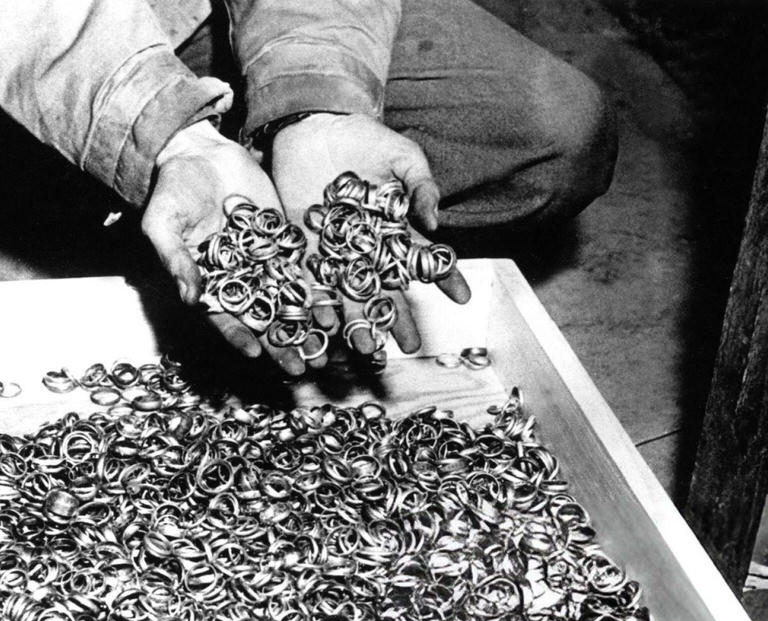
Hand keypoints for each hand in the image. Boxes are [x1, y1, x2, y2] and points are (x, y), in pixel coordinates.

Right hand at [142, 121, 308, 373]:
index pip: (224, 317)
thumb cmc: (172, 190)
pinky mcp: (283, 240)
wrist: (199, 153)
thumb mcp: (163, 224)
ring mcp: (263, 260)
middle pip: (263, 318)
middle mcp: (238, 278)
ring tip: (326, 350)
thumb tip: (188, 299)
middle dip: (282, 345)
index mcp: (207, 282)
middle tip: (302, 369)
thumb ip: (177, 260)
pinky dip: (318, 290)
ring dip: (306, 326)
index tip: (256, 354)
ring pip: (288, 300)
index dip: (239, 336)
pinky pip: (303, 269)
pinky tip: (335, 308)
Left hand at [270, 113, 470, 354]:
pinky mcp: (304, 245)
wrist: (315, 125)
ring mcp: (336, 250)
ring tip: (368, 347)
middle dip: (398, 319)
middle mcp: (367, 247)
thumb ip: (421, 187)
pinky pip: (312, 279)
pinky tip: (325, 324)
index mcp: (395, 228)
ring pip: (350, 293)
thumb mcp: (403, 157)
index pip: (424, 259)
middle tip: (409, 347)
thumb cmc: (365, 139)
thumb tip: (434, 225)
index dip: (444, 278)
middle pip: (386, 289)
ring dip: (358, 321)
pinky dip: (318, 301)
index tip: (463, 298)